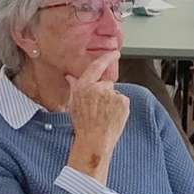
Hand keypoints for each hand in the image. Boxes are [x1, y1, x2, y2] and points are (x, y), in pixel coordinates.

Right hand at [64, 53, 128, 181]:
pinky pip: (123, 101)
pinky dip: (120, 108)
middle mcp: (97, 88)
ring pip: (115, 94)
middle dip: (106, 93)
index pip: (97, 66)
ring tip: (105, 115)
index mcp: (83, 86)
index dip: (107, 58)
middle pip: (107, 83)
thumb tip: (70, 76)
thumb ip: (75, 87)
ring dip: (113, 102)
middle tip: (100, 108)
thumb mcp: (74, 103)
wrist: (94, 141)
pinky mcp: (123, 102)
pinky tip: (113, 117)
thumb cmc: (83, 124)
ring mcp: (111, 94)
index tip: (115, 53)